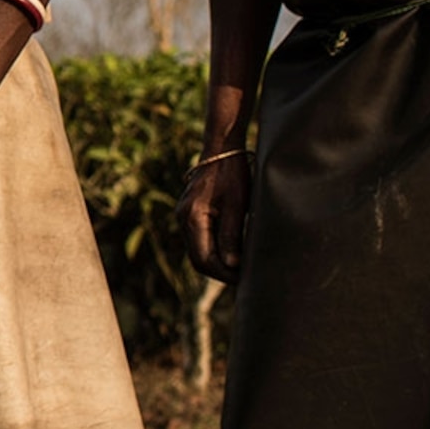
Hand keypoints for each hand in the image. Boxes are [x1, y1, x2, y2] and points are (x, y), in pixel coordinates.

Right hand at [182, 149, 250, 282]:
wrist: (221, 149)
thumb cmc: (233, 174)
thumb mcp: (238, 205)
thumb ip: (232, 235)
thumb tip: (232, 265)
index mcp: (193, 217)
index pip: (204, 259)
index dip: (225, 273)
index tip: (246, 279)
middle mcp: (183, 219)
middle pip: (198, 259)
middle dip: (220, 272)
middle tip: (245, 277)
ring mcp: (184, 216)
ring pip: (198, 251)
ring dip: (217, 262)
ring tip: (241, 267)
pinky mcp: (190, 213)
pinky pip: (199, 240)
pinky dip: (214, 250)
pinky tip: (232, 251)